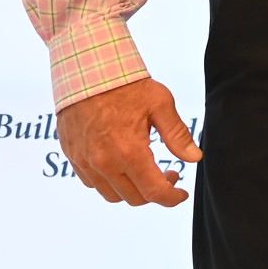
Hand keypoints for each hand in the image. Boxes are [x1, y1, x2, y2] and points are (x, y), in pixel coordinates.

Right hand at [57, 76, 202, 206]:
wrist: (87, 70)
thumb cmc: (125, 84)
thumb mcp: (160, 104)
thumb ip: (177, 135)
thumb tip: (194, 158)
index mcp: (129, 151)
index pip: (154, 192)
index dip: (172, 198)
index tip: (181, 194)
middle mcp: (104, 163)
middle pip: (134, 198)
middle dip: (155, 193)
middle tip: (168, 174)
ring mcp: (85, 161)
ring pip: (112, 195)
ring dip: (132, 190)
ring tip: (145, 170)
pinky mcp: (73, 156)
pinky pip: (92, 183)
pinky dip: (110, 182)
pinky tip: (121, 164)